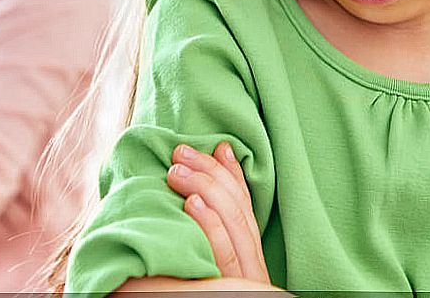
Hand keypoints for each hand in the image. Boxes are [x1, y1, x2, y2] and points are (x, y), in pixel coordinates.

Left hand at [166, 141, 271, 285]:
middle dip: (211, 173)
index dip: (233, 173)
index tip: (218, 146)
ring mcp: (243, 279)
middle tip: (180, 153)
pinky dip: (210, 223)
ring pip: (234, 223)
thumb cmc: (198, 284)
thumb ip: (211, 219)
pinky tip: (191, 202)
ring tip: (176, 171)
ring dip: (205, 188)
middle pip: (239, 208)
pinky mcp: (227, 289)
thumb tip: (207, 173)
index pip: (246, 206)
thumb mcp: (210, 251)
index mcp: (249, 255)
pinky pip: (224, 253)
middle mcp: (252, 265)